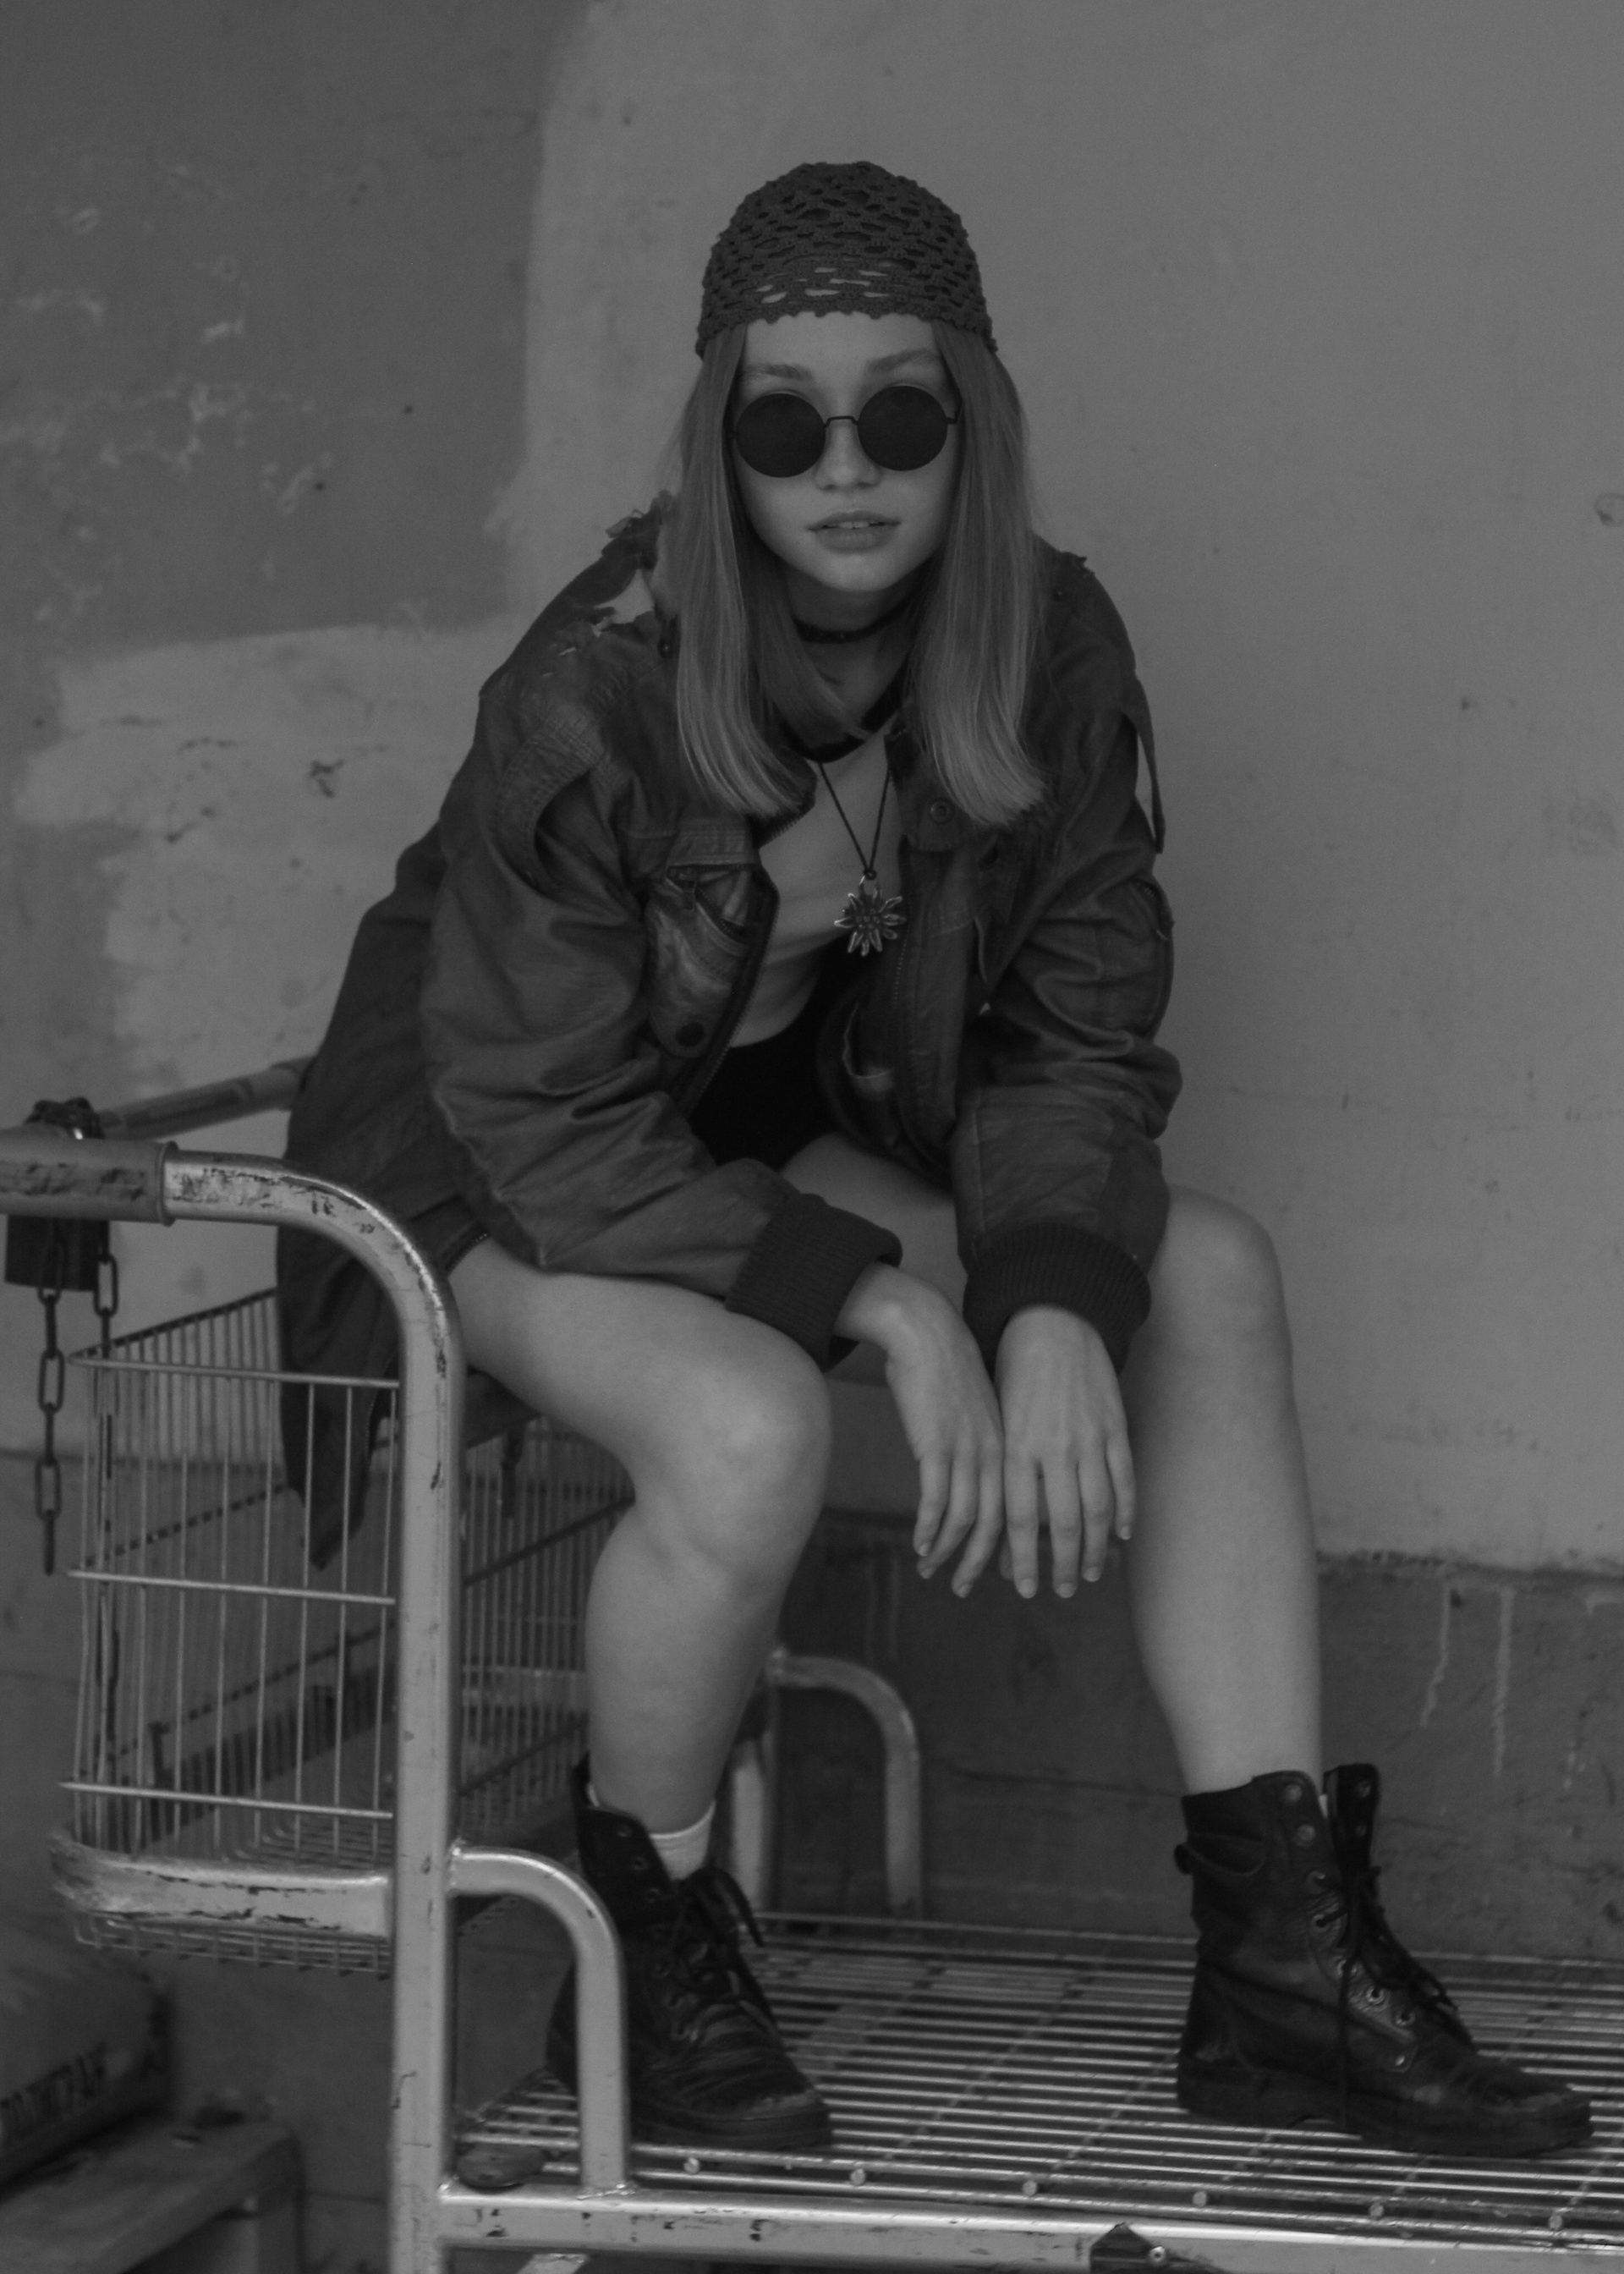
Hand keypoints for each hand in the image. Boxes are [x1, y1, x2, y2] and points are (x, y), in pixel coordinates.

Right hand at [836, 1264, 1003, 1592]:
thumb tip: (965, 1476)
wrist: (928, 1332)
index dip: (1006, 1544)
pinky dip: (929, 1529)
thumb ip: (977, 1445)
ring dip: (949, 1553)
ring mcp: (966, 1451)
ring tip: (935, 1572)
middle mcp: (993, 1454)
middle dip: (980, 1563)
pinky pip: (935, 1501)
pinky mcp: (937, 1446)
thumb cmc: (945, 1368)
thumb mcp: (973, 1411)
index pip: (1016, 1509)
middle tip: (966, 1589)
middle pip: (994, 1524)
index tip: (997, 1571)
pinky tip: (921, 1546)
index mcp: (1009, 1446)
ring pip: (965, 1519)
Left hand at [996, 1306, 1133, 1597]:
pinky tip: (1123, 1535)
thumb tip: (1001, 1521)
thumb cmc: (1014, 1373)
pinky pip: (1125, 1479)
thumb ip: (1003, 1467)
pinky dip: (1126, 1511)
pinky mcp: (1115, 1427)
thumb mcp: (999, 1419)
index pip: (1021, 1520)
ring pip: (1098, 1509)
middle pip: (1063, 1524)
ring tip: (1094, 1573)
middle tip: (1065, 1591)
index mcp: (1016, 1447)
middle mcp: (1054, 1448)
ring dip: (1097, 1548)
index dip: (1023, 1560)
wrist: (1052, 1321)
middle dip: (1064, 1566)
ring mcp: (1089, 1438)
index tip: (1025, 1588)